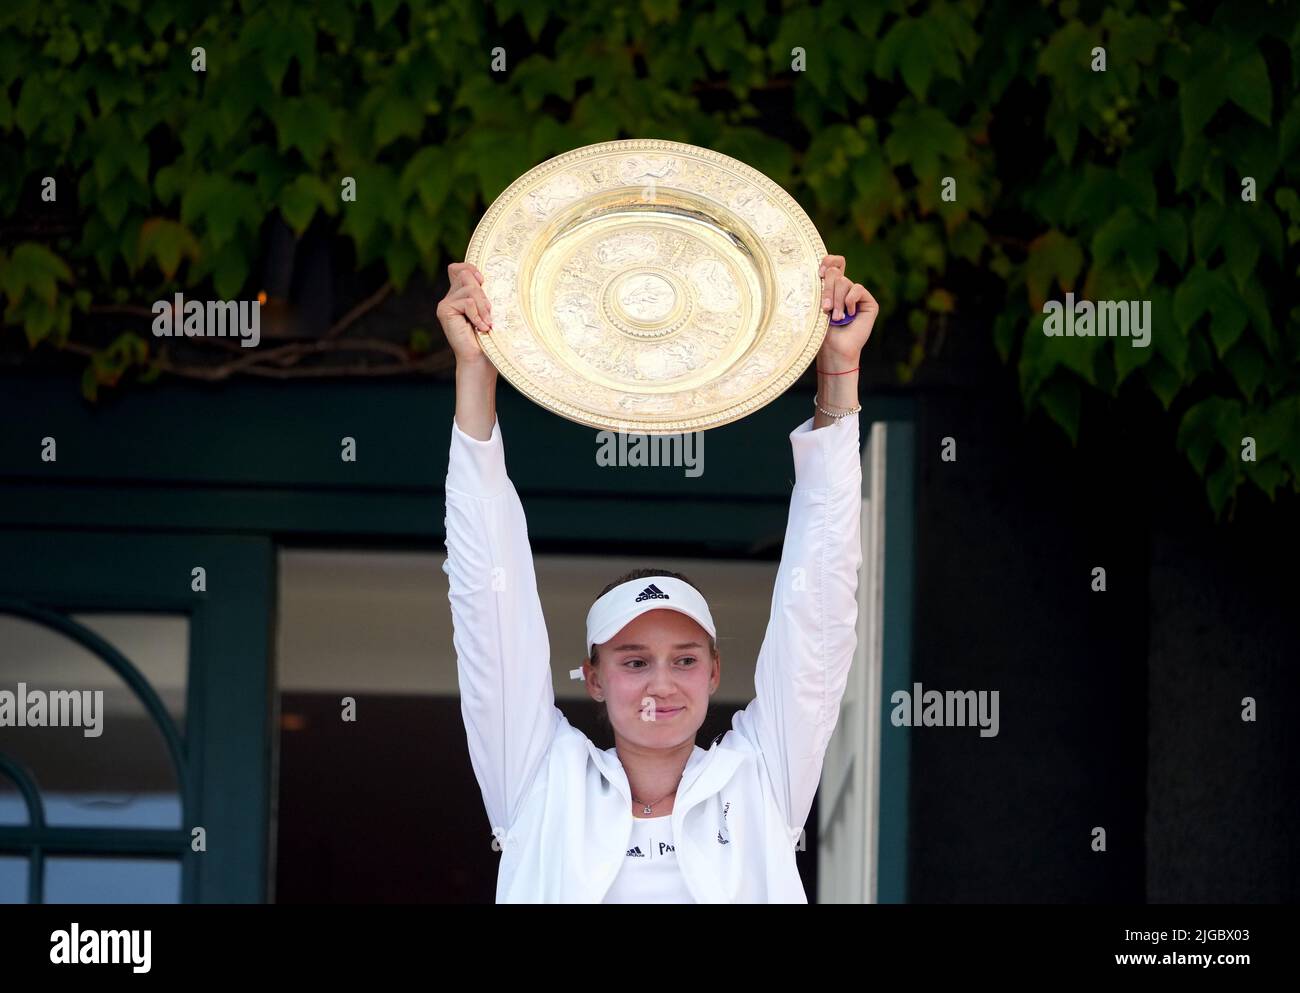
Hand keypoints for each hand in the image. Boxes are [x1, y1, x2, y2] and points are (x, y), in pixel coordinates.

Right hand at [436, 262, 493, 366]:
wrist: (480, 360)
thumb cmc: (488, 337)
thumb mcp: (488, 310)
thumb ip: (483, 293)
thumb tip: (484, 277)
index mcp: (459, 295)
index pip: (458, 268)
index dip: (470, 268)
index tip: (483, 281)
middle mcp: (450, 297)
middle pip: (466, 275)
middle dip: (482, 293)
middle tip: (489, 313)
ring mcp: (445, 304)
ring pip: (469, 287)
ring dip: (482, 305)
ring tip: (486, 322)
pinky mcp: (444, 310)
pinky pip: (467, 302)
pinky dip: (478, 314)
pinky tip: (480, 327)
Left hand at [817, 254, 877, 370]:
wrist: (833, 349)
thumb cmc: (821, 331)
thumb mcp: (816, 305)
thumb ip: (820, 285)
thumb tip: (824, 269)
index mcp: (831, 287)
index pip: (834, 262)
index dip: (828, 261)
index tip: (818, 273)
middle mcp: (844, 289)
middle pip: (835, 272)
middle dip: (827, 290)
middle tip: (824, 309)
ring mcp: (857, 295)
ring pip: (844, 282)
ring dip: (836, 301)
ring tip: (835, 318)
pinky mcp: (869, 302)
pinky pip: (857, 289)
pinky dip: (850, 301)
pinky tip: (849, 315)